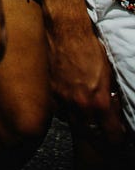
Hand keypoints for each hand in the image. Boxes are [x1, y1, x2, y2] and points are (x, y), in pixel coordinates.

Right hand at [44, 5, 125, 146]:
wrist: (65, 30)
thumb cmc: (88, 47)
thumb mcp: (108, 73)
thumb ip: (109, 95)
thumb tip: (113, 109)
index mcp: (99, 101)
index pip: (111, 134)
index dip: (117, 138)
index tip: (119, 136)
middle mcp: (80, 104)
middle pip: (91, 135)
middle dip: (101, 137)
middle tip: (105, 132)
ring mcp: (63, 100)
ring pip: (75, 126)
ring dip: (84, 126)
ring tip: (90, 121)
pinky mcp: (51, 92)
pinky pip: (61, 113)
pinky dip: (68, 114)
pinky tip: (73, 107)